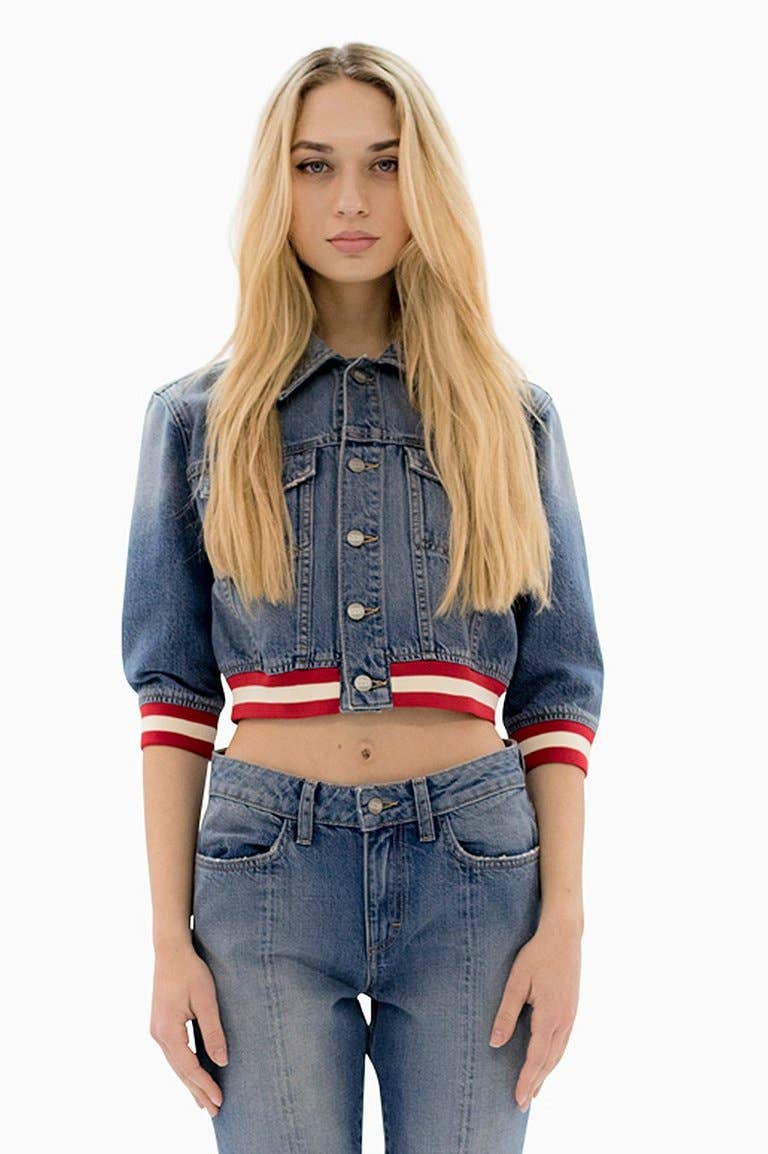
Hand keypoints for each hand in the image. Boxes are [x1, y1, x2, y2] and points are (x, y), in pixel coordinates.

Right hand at [150, 941, 228, 1116]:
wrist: (170, 950)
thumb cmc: (190, 971)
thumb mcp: (206, 1000)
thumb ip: (213, 1031)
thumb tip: (222, 1061)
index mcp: (168, 1031)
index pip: (189, 1067)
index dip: (205, 1084)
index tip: (220, 1099)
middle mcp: (158, 1035)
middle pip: (180, 1071)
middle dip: (197, 1091)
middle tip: (214, 1111)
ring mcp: (157, 1030)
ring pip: (176, 1065)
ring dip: (190, 1083)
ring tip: (204, 1101)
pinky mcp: (161, 1025)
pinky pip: (174, 1054)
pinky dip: (185, 1068)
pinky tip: (193, 1075)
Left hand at [489, 920, 580, 1111]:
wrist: (565, 935)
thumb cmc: (537, 955)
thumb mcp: (517, 981)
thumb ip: (506, 1012)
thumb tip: (494, 1042)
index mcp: (551, 1016)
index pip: (537, 1057)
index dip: (527, 1080)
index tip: (518, 1099)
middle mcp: (564, 1020)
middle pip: (549, 1061)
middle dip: (535, 1083)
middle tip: (522, 1104)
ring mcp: (571, 1016)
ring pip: (558, 1053)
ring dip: (545, 1073)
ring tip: (533, 1090)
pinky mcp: (572, 1009)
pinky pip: (562, 1042)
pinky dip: (553, 1058)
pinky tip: (546, 1061)